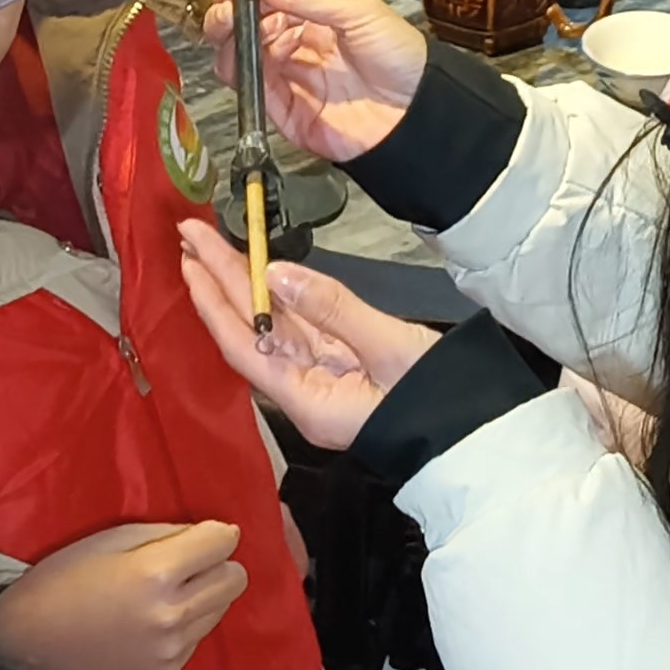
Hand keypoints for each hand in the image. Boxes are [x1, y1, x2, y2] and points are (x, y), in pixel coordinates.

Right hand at [0, 518, 248, 669]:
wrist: (29, 643)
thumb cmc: (63, 578)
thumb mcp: (111, 538)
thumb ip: (166, 533)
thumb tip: (211, 535)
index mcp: (155, 574)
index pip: (223, 543)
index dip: (215, 533)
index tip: (201, 534)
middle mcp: (172, 615)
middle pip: (235, 578)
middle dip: (217, 563)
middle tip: (186, 562)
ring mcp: (172, 650)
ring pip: (222, 608)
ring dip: (204, 594)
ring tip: (165, 593)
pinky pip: (199, 636)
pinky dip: (186, 623)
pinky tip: (151, 620)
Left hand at [177, 217, 440, 449]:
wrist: (480, 434)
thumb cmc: (440, 399)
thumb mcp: (391, 349)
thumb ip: (333, 309)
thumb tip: (276, 273)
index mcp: (309, 402)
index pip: (245, 346)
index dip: (213, 301)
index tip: (190, 258)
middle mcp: (306, 393)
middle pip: (251, 332)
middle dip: (220, 282)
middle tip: (189, 235)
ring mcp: (323, 379)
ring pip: (272, 326)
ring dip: (243, 285)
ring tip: (213, 245)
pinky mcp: (343, 366)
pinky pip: (300, 328)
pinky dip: (278, 297)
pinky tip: (261, 270)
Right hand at [202, 0, 427, 162]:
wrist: (419, 111)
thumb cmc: (399, 55)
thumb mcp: (355, 11)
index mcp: (313, 23)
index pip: (265, 5)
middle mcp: (295, 51)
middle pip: (245, 33)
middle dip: (229, 14)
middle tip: (227, 2)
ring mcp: (289, 83)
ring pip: (240, 60)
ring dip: (233, 37)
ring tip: (243, 22)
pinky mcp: (286, 114)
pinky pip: (253, 90)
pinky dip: (246, 68)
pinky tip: (263, 49)